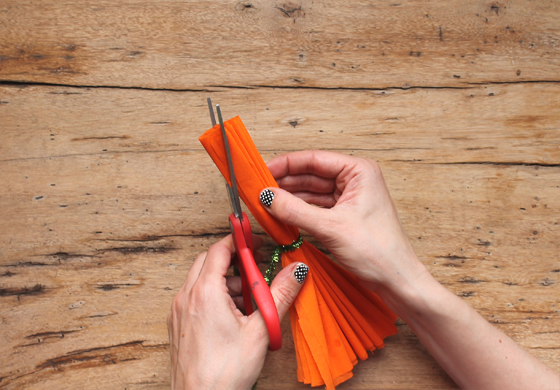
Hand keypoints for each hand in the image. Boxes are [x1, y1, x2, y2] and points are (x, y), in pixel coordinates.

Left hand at [167, 234, 306, 389]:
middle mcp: (186, 297)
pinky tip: (234, 316)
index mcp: (204, 292)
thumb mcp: (261, 329)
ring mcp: (179, 311)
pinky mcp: (179, 324)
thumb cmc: (224, 372)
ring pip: (202, 279)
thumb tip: (296, 271)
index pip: (220, 249)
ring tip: (249, 299)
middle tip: (255, 267)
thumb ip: (280, 294)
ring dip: (226, 281)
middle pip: (209, 261)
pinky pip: (196, 297)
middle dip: (234, 260)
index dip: (239, 240)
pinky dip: (215, 296)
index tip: (254, 240)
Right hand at [263, 150, 426, 292]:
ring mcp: (349, 198)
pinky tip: (281, 214)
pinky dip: (298, 210)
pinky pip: (315, 207)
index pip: (314, 159)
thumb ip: (295, 210)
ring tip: (265, 203)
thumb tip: (267, 196)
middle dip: (284, 182)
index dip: (285, 164)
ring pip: (311, 192)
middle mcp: (355, 180)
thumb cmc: (379, 252)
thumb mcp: (331, 227)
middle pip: (310, 174)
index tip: (262, 172)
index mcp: (359, 171)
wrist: (396, 281)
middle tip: (258, 190)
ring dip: (289, 198)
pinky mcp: (344, 215)